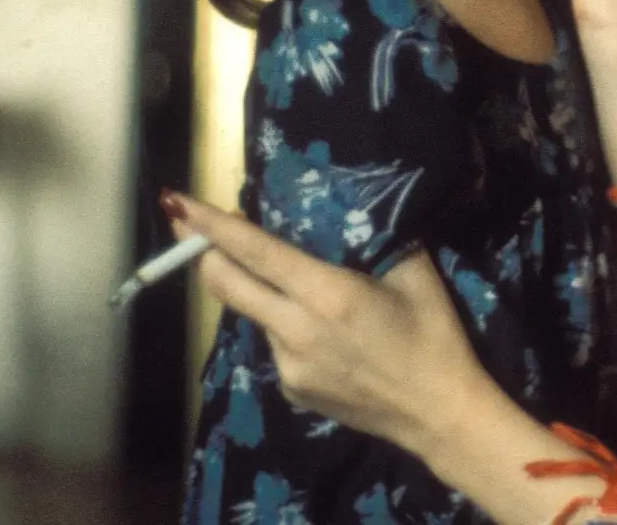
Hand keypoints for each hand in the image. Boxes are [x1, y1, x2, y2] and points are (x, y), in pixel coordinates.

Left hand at [165, 194, 493, 459]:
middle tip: (185, 226)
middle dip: (198, 251)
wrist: (439, 415)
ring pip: (257, 315)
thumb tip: (352, 215)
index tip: (177, 203)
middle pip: (226, 285)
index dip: (211, 226)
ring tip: (306, 295)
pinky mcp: (291, 390)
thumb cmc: (435, 337)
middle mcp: (296, 330)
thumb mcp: (416, 276)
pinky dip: (289, 329)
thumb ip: (377, 242)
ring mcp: (288, 366)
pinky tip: (330, 340)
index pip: (254, 252)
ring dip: (261, 294)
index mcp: (327, 295)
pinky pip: (277, 346)